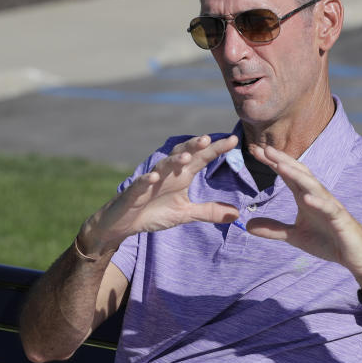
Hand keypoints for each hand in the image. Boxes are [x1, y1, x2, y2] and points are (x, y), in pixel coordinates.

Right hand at [79, 135, 240, 255]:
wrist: (124, 223)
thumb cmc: (154, 213)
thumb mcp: (185, 214)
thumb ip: (209, 211)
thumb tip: (237, 214)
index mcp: (181, 176)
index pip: (201, 158)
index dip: (216, 149)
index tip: (234, 140)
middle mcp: (167, 173)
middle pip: (182, 155)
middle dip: (194, 146)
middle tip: (207, 139)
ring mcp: (150, 181)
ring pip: (163, 166)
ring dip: (173, 160)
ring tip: (185, 157)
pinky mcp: (134, 193)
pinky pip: (140, 184)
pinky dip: (146, 179)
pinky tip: (153, 177)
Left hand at [245, 145, 361, 292]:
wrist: (355, 257)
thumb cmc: (328, 242)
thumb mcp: (294, 236)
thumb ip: (273, 229)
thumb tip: (247, 225)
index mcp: (305, 197)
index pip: (287, 175)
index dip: (272, 163)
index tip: (254, 151)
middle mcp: (317, 196)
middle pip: (298, 173)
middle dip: (282, 160)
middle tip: (264, 148)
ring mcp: (330, 206)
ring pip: (312, 186)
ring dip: (297, 175)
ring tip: (281, 166)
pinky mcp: (340, 219)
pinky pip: (329, 209)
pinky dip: (318, 203)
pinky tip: (306, 199)